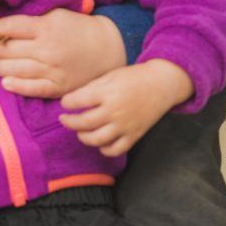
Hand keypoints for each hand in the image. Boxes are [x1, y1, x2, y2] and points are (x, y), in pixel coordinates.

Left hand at [0, 9, 125, 97]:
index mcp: (45, 27)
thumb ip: (31, 20)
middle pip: (6, 50)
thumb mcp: (56, 14)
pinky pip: (31, 88)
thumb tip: (2, 26)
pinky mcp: (58, 87)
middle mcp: (46, 49)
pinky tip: (5, 82)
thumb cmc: (78, 28)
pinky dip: (15, 86)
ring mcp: (52, 70)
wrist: (108, 48)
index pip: (7, 27)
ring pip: (14, 69)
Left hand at [59, 59, 193, 156]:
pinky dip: (104, 149)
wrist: (161, 84)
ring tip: (80, 131)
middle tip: (64, 119)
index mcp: (107, 92)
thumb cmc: (134, 77)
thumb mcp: (110, 76)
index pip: (78, 101)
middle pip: (83, 123)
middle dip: (68, 122)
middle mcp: (115, 111)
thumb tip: (72, 99)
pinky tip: (100, 141)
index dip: (67, 103)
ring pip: (96, 140)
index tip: (65, 103)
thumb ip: (92, 88)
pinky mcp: (134, 135)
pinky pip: (115, 150)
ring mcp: (125, 125)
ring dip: (83, 137)